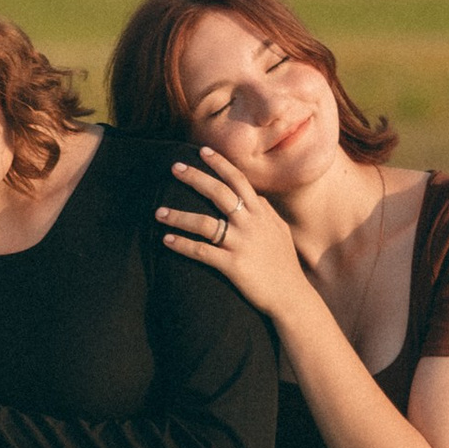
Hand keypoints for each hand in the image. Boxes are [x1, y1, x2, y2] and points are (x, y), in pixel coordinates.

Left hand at [155, 149, 307, 312]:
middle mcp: (251, 224)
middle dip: (195, 177)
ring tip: (157, 212)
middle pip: (219, 193)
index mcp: (261, 214)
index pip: (238, 180)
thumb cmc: (284, 265)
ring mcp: (241, 244)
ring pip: (204, 223)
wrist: (291, 296)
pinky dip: (182, 245)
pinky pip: (201, 251)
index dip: (220, 164)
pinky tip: (166, 240)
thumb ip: (267, 212)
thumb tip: (255, 197)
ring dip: (178, 216)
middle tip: (174, 167)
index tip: (203, 151)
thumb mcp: (280, 232)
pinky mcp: (232, 265)